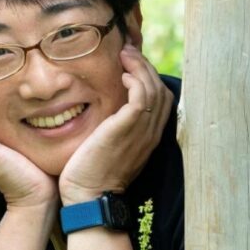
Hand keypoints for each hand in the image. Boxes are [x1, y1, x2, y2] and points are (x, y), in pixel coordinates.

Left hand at [58, 46, 170, 203]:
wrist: (88, 197)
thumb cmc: (91, 173)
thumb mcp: (109, 146)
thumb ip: (114, 128)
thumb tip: (107, 110)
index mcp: (148, 137)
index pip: (160, 99)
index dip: (149, 77)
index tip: (130, 64)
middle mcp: (151, 133)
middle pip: (161, 89)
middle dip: (146, 66)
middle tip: (127, 52)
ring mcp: (142, 131)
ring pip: (153, 89)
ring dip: (140, 67)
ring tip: (125, 55)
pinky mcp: (127, 129)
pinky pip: (142, 96)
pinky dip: (136, 80)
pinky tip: (122, 74)